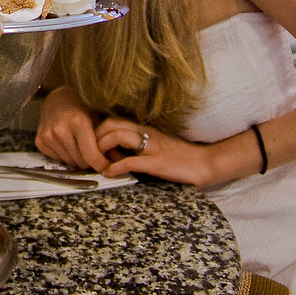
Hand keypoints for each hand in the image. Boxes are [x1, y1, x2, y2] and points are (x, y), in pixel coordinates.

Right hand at [34, 86, 109, 171]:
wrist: (57, 99)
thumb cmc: (81, 109)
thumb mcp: (97, 120)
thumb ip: (106, 142)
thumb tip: (119, 161)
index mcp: (78, 122)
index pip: (91, 156)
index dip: (101, 164)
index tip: (106, 165)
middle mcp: (60, 130)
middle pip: (80, 162)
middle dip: (89, 161)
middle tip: (92, 153)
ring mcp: (48, 136)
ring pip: (69, 163)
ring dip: (76, 159)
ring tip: (79, 146)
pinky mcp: (40, 141)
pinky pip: (57, 159)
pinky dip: (65, 156)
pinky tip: (66, 144)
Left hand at [95, 117, 212, 186]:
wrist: (206, 163)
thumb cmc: (179, 157)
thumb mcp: (154, 146)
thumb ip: (134, 146)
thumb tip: (111, 153)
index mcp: (143, 128)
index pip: (112, 120)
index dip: (97, 131)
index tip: (90, 145)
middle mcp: (146, 133)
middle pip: (110, 124)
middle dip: (94, 137)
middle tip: (89, 154)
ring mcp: (151, 146)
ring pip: (117, 136)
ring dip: (101, 149)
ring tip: (96, 163)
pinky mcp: (158, 162)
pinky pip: (131, 161)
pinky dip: (115, 167)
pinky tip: (108, 174)